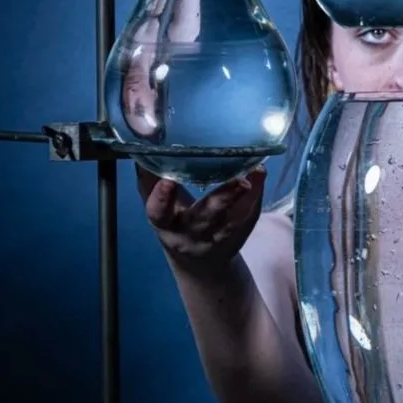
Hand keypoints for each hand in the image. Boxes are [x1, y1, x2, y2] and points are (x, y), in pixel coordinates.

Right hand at [136, 164, 265, 275]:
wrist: (199, 260)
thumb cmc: (174, 220)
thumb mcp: (159, 205)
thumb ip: (150, 179)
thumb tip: (143, 142)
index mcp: (165, 224)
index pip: (159, 213)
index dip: (161, 198)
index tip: (168, 180)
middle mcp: (190, 234)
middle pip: (205, 218)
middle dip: (221, 199)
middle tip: (238, 179)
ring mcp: (217, 238)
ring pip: (232, 220)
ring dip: (245, 195)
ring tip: (256, 171)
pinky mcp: (237, 236)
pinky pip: (248, 216)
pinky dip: (255, 195)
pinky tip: (260, 174)